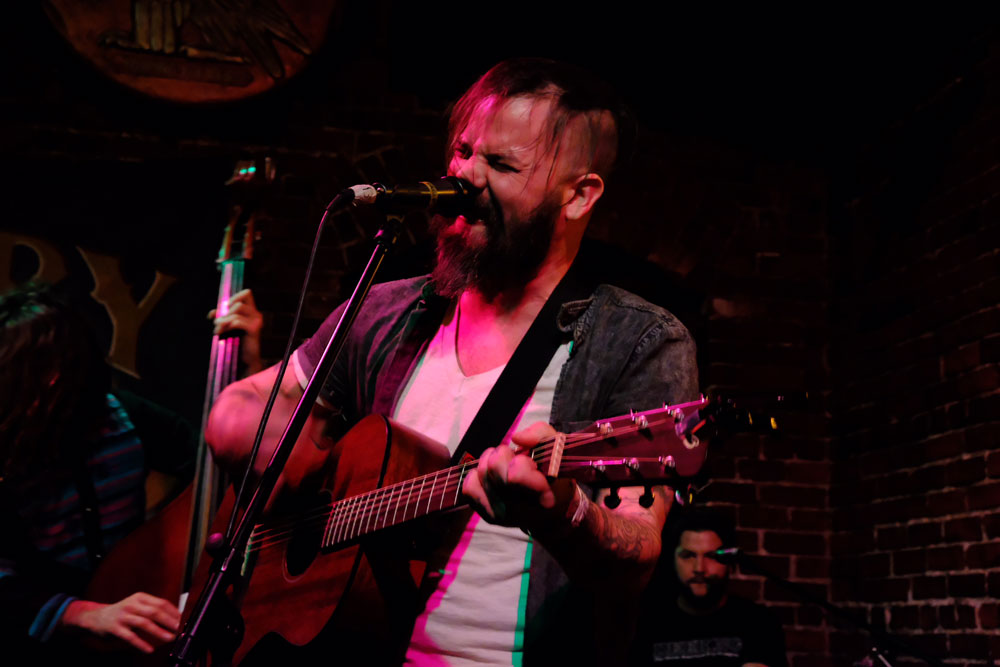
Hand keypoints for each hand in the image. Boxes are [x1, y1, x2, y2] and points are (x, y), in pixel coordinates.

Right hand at [59, 592, 180, 653]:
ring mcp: (123, 616)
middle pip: (154, 612)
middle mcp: (131, 604)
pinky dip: (141, 643)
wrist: (96, 617)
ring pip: (144, 623)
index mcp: (140, 597)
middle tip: (178, 629)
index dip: (173, 612)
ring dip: (159, 631)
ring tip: (170, 638)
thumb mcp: (137, 605)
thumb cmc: (122, 612)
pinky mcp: (115, 628)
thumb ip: (152, 609)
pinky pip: (130, 637)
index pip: (161, 603)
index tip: (182, 620)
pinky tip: (149, 649)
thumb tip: (174, 617)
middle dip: (169, 621)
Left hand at [209, 288, 263, 372]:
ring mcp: (257, 321)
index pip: (246, 293)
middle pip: (238, 302)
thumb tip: (212, 313)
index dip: (233, 298)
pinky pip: (237, 321)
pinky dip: (227, 325)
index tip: (223, 309)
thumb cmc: (237, 343)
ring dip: (223, 320)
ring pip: (237, 310)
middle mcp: (256, 314)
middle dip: (225, 312)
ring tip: (217, 330)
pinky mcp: (254, 329)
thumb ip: (222, 318)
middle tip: (217, 323)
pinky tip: (221, 333)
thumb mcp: (228, 327)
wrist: (245, 360)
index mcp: (252, 311)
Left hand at [462, 422, 575, 531]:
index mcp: (542, 497)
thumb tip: (517, 438)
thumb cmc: (554, 474)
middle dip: (504, 455)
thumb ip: (540, 434)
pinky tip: (493, 478)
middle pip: (493, 466)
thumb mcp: (557, 447)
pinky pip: (469, 486)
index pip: (516, 474)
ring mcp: (501, 514)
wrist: (553, 511)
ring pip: (480, 472)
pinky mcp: (487, 515)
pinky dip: (478, 476)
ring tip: (506, 468)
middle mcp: (519, 509)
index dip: (523, 461)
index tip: (534, 467)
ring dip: (491, 462)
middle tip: (516, 461)